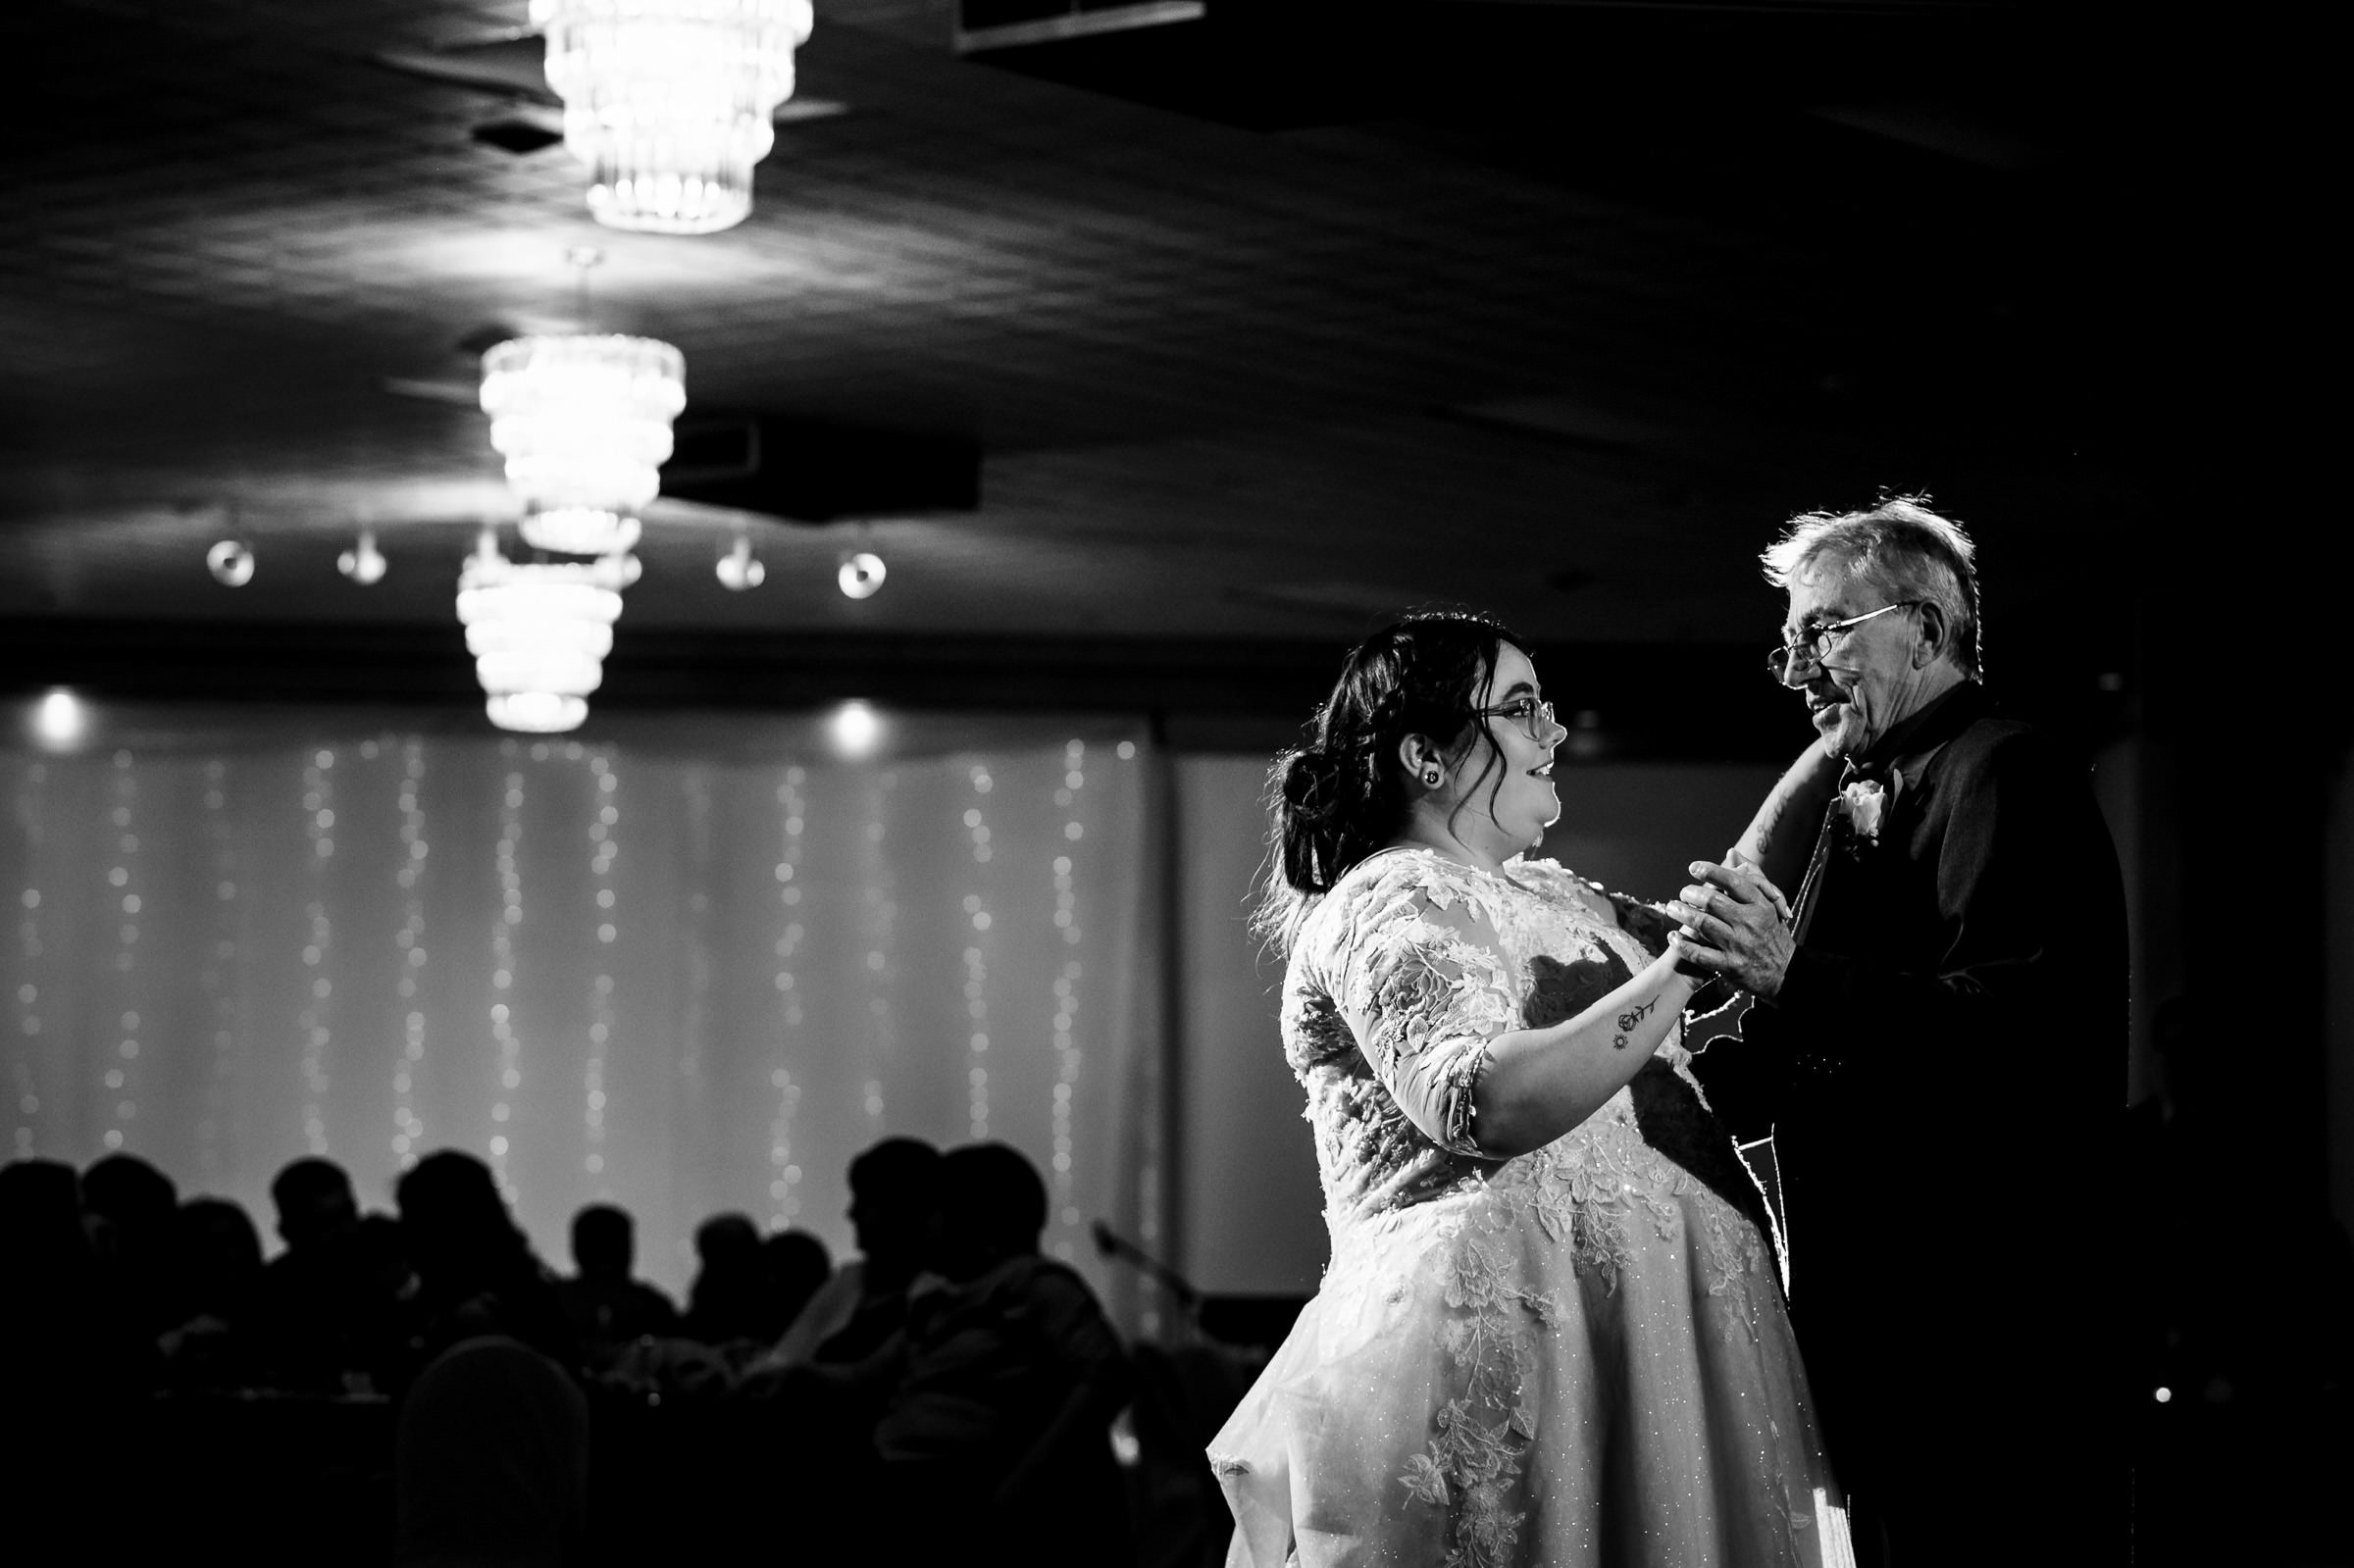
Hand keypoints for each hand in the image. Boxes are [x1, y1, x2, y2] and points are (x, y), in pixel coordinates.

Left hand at [1672, 859, 1794, 998]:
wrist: (1786, 974)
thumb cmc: (1771, 933)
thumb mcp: (1769, 905)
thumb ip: (1752, 877)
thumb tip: (1732, 852)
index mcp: (1761, 905)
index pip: (1734, 882)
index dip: (1711, 871)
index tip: (1693, 868)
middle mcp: (1750, 923)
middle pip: (1713, 901)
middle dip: (1691, 893)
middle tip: (1681, 893)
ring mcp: (1740, 945)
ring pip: (1703, 924)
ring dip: (1682, 914)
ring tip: (1671, 909)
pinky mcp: (1731, 966)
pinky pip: (1700, 954)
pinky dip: (1682, 944)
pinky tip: (1673, 937)